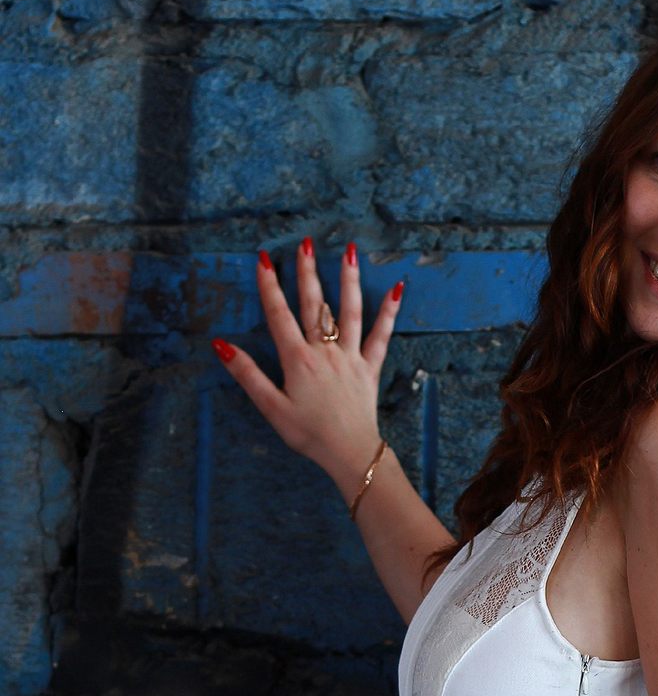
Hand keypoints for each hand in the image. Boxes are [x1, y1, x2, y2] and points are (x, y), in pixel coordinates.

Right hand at [211, 238, 404, 493]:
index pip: (279, 316)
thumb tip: (221, 345)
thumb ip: (247, 375)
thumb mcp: (271, 407)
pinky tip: (397, 289)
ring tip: (350, 251)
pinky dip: (389, 312)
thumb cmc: (308, 434)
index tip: (263, 258)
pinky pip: (381, 336)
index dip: (269, 286)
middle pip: (314, 305)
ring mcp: (350, 357)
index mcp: (297, 360)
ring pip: (350, 312)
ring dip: (348, 279)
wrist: (349, 453)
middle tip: (305, 243)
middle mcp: (324, 351)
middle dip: (307, 273)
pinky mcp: (369, 368)